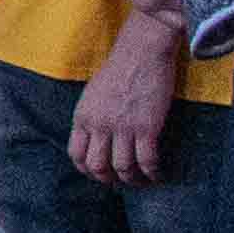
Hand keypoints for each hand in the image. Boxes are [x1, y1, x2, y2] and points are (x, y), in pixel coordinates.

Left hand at [73, 13, 185, 184]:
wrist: (142, 51)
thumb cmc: (120, 69)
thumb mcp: (93, 94)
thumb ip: (92, 116)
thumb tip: (97, 137)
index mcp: (82, 116)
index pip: (75, 154)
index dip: (86, 169)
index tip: (99, 173)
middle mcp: (98, 125)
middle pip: (96, 166)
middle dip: (108, 179)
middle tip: (120, 181)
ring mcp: (122, 127)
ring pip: (122, 167)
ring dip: (132, 179)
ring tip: (141, 180)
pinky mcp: (147, 127)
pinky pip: (147, 160)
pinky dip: (152, 172)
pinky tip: (158, 174)